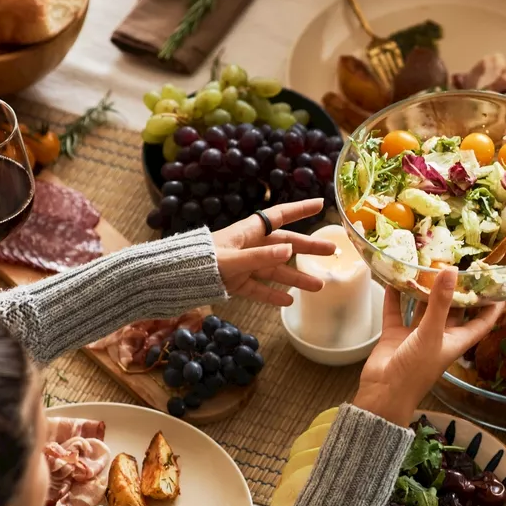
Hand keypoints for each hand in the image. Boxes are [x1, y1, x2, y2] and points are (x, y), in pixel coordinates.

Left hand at [210, 199, 335, 305]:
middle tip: (332, 251)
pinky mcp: (236, 283)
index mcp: (248, 232)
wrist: (173, 279)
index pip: (279, 216)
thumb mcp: (232, 259)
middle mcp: (250, 246)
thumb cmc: (201, 261)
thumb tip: (290, 249)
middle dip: (308, 248)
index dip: (300, 210)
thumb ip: (261, 256)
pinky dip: (272, 295)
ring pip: (276, 270)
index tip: (320, 204)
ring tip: (318, 286)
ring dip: (296, 277)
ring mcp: (244, 265)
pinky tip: (288, 301)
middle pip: (285, 244)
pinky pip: (259, 289)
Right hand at [354, 268, 503, 423]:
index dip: (493, 306)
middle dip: (455, 290)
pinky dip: (395, 297)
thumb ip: (440, 303)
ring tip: (425, 265)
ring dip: (423, 290)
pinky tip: (394, 278)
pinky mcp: (395, 335)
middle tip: (458, 263)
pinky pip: (397, 311)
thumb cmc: (415, 371)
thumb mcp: (431, 334)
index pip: (482, 321)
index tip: (500, 285)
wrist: (383, 394)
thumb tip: (451, 271)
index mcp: (456, 341)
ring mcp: (416, 336)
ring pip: (423, 307)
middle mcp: (439, 336)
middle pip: (452, 310)